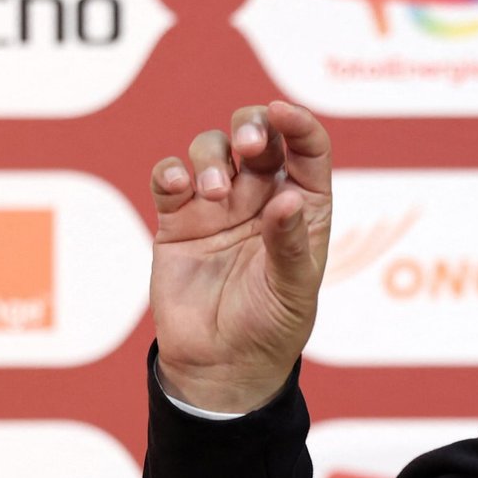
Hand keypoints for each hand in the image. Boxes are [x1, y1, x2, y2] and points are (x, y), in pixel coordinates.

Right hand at [149, 101, 331, 411]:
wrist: (220, 365)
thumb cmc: (270, 328)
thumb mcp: (293, 290)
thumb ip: (290, 244)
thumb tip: (287, 199)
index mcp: (303, 207)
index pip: (308, 149)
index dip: (298, 124)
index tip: (283, 113)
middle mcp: (261, 197)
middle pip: (256, 134)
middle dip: (251, 126)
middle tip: (247, 146)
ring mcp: (218, 205)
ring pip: (212, 148)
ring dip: (211, 155)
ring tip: (211, 193)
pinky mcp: (178, 219)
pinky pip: (169, 178)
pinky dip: (171, 172)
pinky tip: (179, 187)